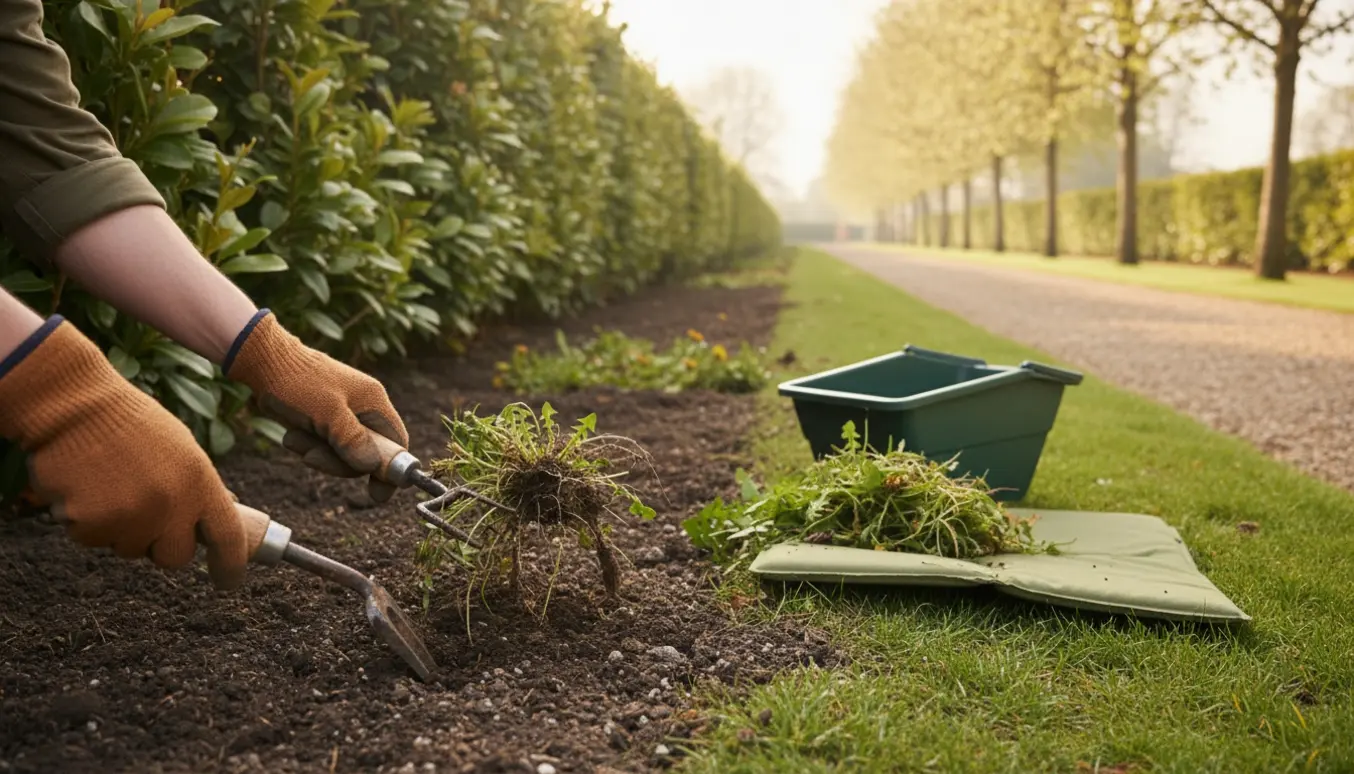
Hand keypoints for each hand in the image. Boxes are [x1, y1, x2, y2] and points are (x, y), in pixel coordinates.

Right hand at [0, 317, 245, 587]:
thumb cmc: (131, 423)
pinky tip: (87, 488)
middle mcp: (171, 504)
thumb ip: (200, 487)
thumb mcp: (183, 449)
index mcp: (200, 482)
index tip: (229, 580)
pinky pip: (94, 540)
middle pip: (175, 556)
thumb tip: (224, 515)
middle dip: (162, 544)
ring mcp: (131, 517)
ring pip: (130, 549)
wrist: (75, 405)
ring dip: (122, 528)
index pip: (228, 537)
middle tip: (147, 514)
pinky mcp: (91, 524)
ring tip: (112, 485)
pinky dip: (88, 522)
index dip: (232, 564)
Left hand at [224, 310, 408, 502]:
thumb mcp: (326, 413)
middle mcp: (363, 409)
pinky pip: (325, 446)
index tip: (377, 494)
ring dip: (318, 453)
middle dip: (340, 461)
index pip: (397, 442)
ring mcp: (344, 415)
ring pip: (343, 454)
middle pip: (368, 454)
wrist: (263, 361)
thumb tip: (372, 467)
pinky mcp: (324, 420)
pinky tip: (292, 433)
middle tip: (313, 456)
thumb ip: (352, 439)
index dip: (391, 470)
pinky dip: (308, 445)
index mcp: (373, 402)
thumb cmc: (297, 382)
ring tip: (296, 438)